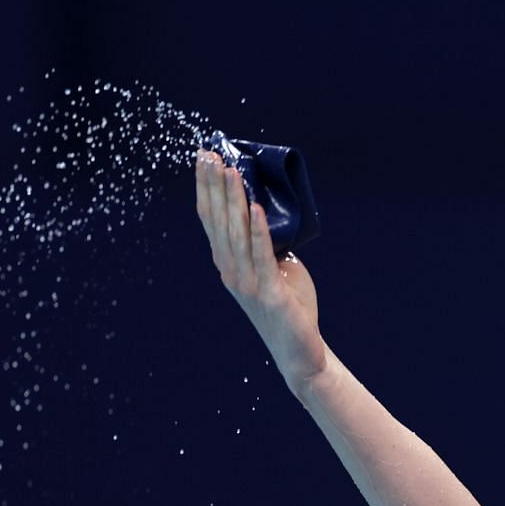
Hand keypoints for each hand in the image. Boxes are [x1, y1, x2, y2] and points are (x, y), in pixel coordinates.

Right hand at [195, 150, 328, 388]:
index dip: (206, 189)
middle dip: (214, 186)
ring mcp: (247, 282)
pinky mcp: (269, 292)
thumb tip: (274, 213)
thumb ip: (269, 243)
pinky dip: (259, 231)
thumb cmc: (290, 307)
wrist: (299, 351)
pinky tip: (256, 208)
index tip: (204, 159)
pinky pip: (262, 256)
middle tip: (210, 154)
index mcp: (229, 262)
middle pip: (219, 221)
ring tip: (231, 172)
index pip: (212, 219)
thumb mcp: (277, 267)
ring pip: (236, 234)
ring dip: (234, 200)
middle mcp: (231, 270)